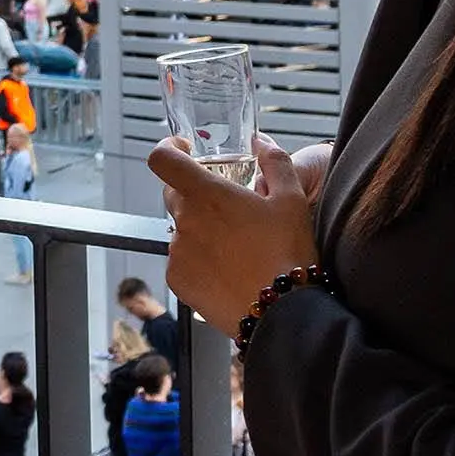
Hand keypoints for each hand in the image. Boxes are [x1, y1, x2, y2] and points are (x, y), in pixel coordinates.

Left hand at [150, 133, 327, 329]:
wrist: (280, 313)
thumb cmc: (288, 253)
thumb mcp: (292, 199)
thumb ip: (275, 162)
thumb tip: (260, 142)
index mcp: (207, 195)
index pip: (162, 159)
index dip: (167, 148)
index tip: (182, 150)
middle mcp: (184, 221)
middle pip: (174, 194)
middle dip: (194, 193)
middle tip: (226, 206)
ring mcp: (176, 253)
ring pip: (180, 229)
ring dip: (200, 229)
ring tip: (235, 246)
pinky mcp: (177, 280)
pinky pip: (181, 259)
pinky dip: (198, 258)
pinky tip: (227, 269)